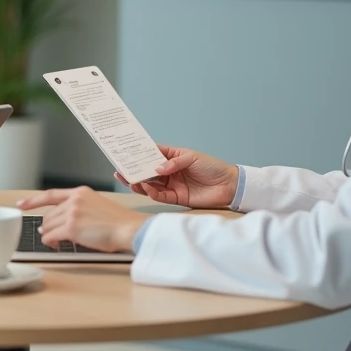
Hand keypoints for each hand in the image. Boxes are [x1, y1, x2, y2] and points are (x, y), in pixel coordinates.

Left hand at [16, 186, 146, 252]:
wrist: (128, 229)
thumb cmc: (118, 222)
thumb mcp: (97, 206)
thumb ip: (78, 208)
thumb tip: (56, 222)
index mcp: (81, 192)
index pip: (50, 194)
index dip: (33, 200)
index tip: (21, 204)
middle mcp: (74, 200)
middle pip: (49, 214)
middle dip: (48, 225)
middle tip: (49, 234)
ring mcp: (72, 213)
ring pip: (48, 225)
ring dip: (49, 235)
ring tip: (55, 241)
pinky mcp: (72, 227)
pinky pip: (52, 236)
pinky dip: (50, 242)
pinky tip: (54, 245)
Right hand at [114, 146, 237, 208]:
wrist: (229, 185)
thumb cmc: (212, 167)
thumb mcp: (193, 158)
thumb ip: (174, 163)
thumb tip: (157, 169)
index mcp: (172, 158)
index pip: (153, 155)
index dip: (140, 154)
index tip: (126, 153)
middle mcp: (169, 172)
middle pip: (147, 171)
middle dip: (134, 171)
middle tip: (121, 170)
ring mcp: (172, 185)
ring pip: (150, 185)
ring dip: (139, 183)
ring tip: (129, 180)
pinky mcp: (176, 198)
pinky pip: (160, 196)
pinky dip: (152, 193)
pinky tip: (147, 188)